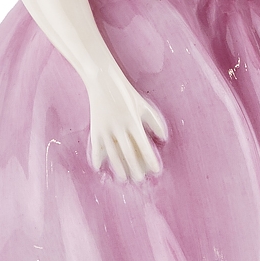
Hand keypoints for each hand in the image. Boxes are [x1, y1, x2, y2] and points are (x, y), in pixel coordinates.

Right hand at [87, 67, 166, 182]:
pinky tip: (99, 168)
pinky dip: (96, 157)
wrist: (103, 81)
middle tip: (139, 179)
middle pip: (128, 152)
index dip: (150, 159)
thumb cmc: (126, 93)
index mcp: (133, 121)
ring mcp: (106, 128)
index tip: (156, 170)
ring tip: (123, 178)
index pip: (144, 145)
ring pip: (112, 152)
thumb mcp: (143, 105)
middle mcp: (120, 127)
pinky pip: (96, 145)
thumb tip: (163, 138)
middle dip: (135, 167)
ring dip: (118, 167)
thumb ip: (154, 122)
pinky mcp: (96, 127)